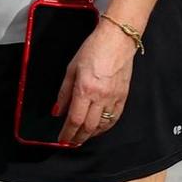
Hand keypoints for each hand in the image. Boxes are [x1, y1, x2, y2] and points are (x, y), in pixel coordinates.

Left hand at [54, 22, 136, 147]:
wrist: (117, 40)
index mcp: (85, 89)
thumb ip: (64, 93)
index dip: (67, 133)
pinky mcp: (123, 96)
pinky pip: (114, 118)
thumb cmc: (94, 49)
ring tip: (82, 137)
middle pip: (88, 127)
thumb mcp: (71, 68)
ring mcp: (113, 98)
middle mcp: (100, 96)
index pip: (74, 119)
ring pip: (102, 125)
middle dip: (78, 138)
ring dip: (91, 134)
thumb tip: (58, 111)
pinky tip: (98, 129)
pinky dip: (105, 127)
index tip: (62, 139)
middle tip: (70, 142)